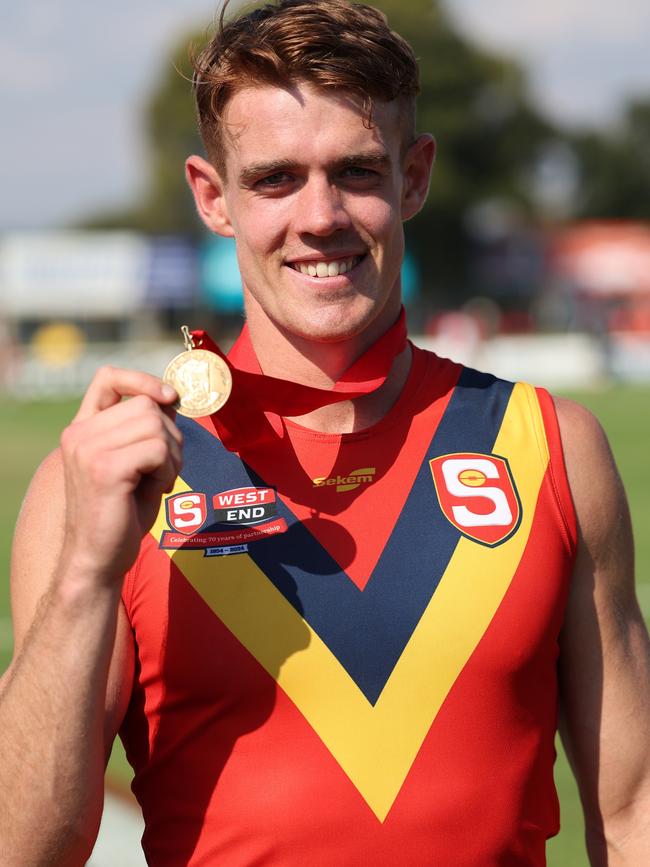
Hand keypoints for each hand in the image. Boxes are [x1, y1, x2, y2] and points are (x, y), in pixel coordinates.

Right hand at [59, 367, 182, 585]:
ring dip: (172, 455)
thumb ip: (148, 431)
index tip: (169, 397)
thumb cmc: (120, 514)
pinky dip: (168, 469)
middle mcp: (80, 433)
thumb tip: (173, 399)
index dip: (142, 379)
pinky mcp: (105, 468)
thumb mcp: (136, 463)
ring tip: (160, 481)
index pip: (109, 378)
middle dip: (171, 435)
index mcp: (83, 429)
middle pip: (146, 405)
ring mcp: (89, 449)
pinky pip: (157, 449)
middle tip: (165, 468)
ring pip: (156, 426)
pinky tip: (158, 490)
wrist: (98, 559)